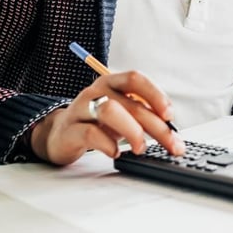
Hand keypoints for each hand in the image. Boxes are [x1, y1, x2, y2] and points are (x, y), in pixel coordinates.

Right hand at [30, 71, 184, 164]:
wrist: (59, 135)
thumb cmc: (99, 123)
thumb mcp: (122, 113)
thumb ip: (144, 116)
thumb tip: (173, 133)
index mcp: (112, 82)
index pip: (136, 79)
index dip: (155, 95)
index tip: (170, 116)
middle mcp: (96, 91)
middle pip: (131, 103)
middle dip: (156, 126)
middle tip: (172, 144)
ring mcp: (80, 109)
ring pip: (110, 111)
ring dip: (132, 131)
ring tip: (141, 148)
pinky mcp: (69, 130)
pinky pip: (90, 134)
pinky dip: (108, 145)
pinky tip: (116, 153)